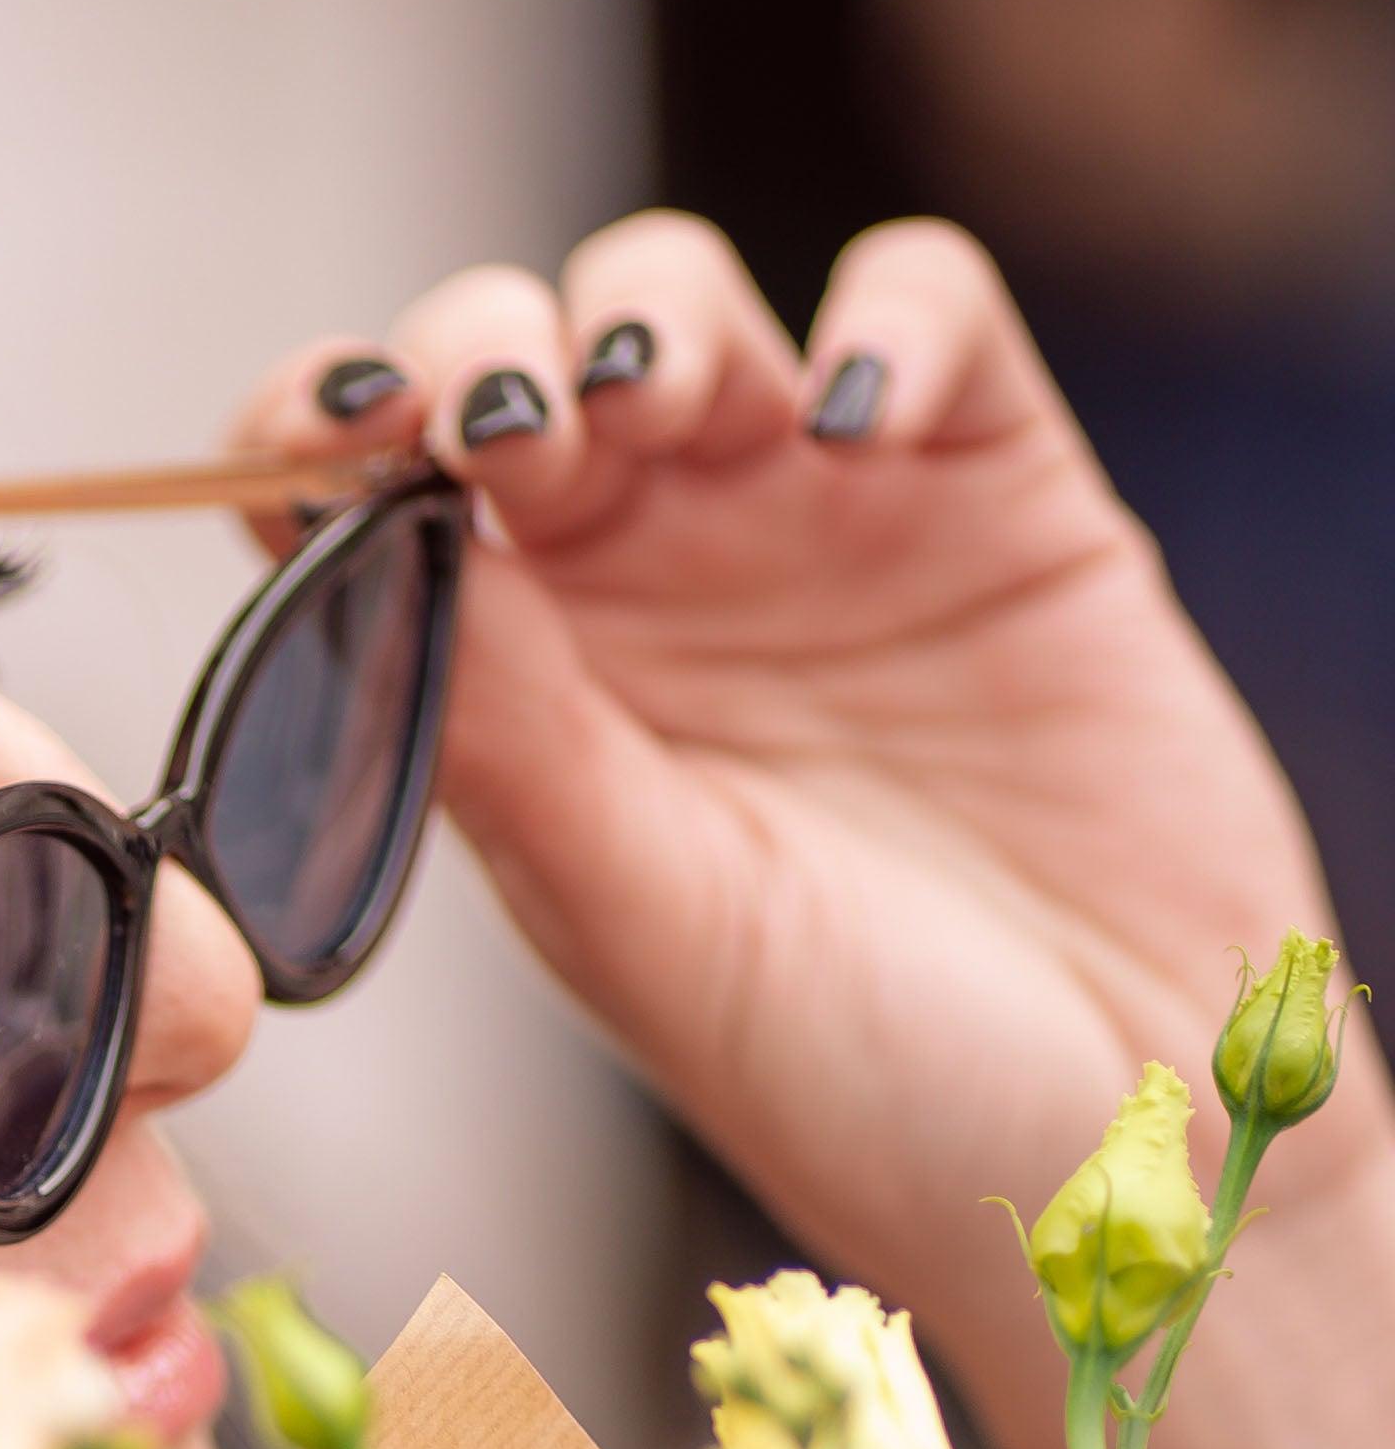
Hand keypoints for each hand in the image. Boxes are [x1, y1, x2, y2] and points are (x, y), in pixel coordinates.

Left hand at [236, 213, 1394, 1448]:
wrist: (1126, 1142)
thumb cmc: (856, 1081)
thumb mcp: (639, 918)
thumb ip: (504, 731)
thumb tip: (366, 540)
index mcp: (516, 695)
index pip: (363, 503)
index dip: (321, 428)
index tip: (334, 432)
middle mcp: (641, 592)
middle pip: (513, 365)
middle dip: (485, 348)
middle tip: (513, 429)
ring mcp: (813, 522)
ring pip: (685, 306)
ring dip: (651, 317)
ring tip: (664, 411)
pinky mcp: (996, 488)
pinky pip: (924, 307)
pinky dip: (883, 316)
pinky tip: (854, 420)